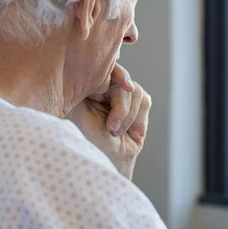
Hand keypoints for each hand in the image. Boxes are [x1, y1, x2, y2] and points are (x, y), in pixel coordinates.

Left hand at [67, 64, 150, 178]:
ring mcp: (125, 96)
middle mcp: (108, 87)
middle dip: (120, 105)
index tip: (124, 84)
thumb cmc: (89, 140)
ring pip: (135, 91)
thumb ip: (88, 88)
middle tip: (112, 127)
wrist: (107, 161)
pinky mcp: (140, 105)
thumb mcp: (83, 112)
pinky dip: (136, 119)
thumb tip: (92, 67)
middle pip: (122, 79)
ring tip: (115, 132)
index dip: (117, 73)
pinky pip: (144, 101)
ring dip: (127, 116)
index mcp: (90, 85)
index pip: (106, 68)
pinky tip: (127, 131)